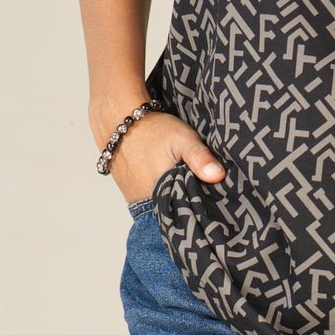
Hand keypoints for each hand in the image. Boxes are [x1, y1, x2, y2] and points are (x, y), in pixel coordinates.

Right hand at [105, 112, 226, 205]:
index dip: (201, 209)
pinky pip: (150, 200)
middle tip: (203, 191)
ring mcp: (136, 200)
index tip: (215, 204)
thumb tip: (218, 176)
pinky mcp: (129, 194)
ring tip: (186, 185)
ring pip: (162, 206)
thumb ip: (200, 158)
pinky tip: (169, 182)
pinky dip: (161, 195)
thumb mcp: (183, 138)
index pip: (187, 214)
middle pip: (175, 211)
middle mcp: (147, 202)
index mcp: (163, 193)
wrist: (116, 120)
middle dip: (189, 205)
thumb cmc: (152, 129)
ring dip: (174, 200)